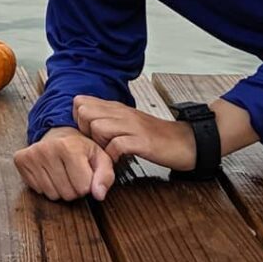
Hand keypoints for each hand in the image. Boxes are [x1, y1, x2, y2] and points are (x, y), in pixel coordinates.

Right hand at [13, 126, 115, 200]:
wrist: (58, 132)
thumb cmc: (81, 147)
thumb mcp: (100, 157)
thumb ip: (105, 176)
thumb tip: (98, 195)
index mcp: (69, 146)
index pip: (83, 188)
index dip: (87, 184)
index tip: (84, 172)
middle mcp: (47, 149)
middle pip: (67, 194)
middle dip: (73, 189)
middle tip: (72, 173)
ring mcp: (32, 154)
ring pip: (52, 195)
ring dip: (59, 189)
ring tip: (61, 173)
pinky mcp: (21, 159)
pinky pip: (37, 190)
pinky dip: (45, 186)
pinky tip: (48, 172)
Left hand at [73, 95, 195, 170]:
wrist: (185, 141)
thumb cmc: (154, 135)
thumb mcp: (126, 122)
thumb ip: (106, 119)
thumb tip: (83, 124)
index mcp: (115, 108)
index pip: (80, 102)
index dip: (77, 119)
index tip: (86, 133)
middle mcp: (122, 113)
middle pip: (84, 112)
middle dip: (84, 131)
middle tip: (95, 144)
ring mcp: (133, 126)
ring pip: (98, 127)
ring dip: (98, 143)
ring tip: (108, 152)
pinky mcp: (143, 141)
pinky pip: (118, 145)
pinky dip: (114, 155)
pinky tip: (119, 160)